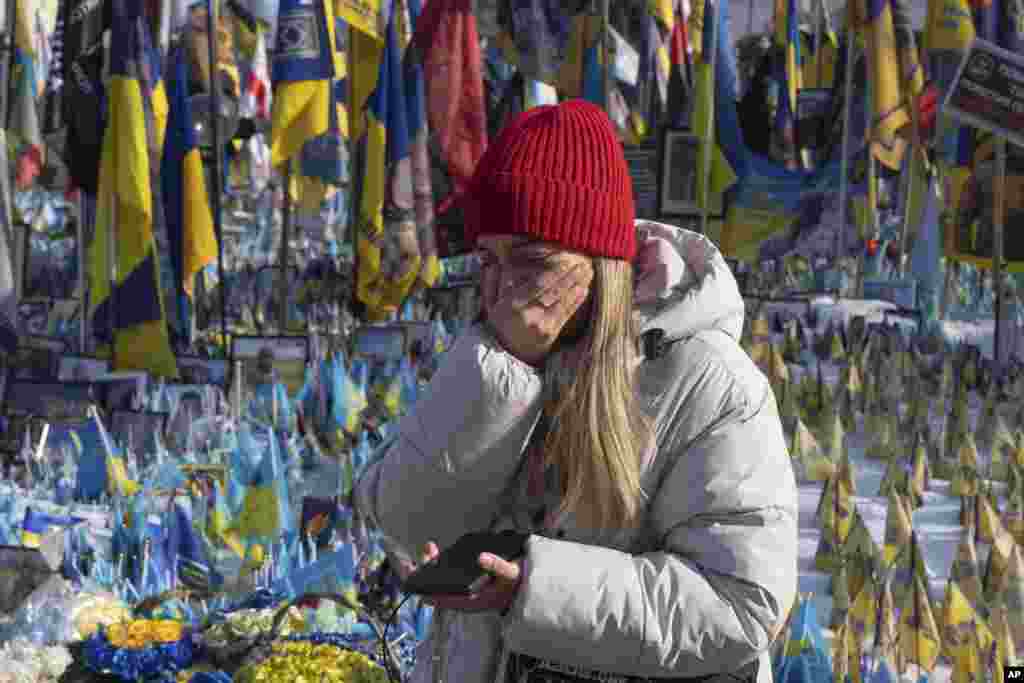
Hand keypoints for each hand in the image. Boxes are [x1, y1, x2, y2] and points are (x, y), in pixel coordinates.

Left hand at [402, 541, 523, 613]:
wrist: (526, 590)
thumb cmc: (516, 584)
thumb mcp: (511, 574)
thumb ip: (499, 566)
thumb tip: (482, 557)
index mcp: (470, 601)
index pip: (438, 598)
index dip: (423, 587)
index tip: (414, 571)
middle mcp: (463, 599)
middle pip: (435, 588)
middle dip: (426, 569)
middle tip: (428, 549)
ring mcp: (462, 593)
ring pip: (439, 582)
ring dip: (432, 566)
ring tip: (431, 547)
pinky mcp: (465, 586)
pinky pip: (446, 578)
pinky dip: (440, 566)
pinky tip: (440, 553)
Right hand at [484, 254, 593, 366]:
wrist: (506, 356)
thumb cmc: (498, 327)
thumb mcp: (490, 305)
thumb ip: (492, 283)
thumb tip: (493, 263)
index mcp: (512, 304)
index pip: (537, 284)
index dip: (554, 272)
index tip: (565, 262)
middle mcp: (528, 314)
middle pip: (553, 291)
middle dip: (570, 276)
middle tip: (583, 264)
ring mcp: (541, 325)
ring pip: (562, 301)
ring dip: (577, 286)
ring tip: (588, 273)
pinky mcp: (550, 335)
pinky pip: (565, 314)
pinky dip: (576, 301)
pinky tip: (583, 291)